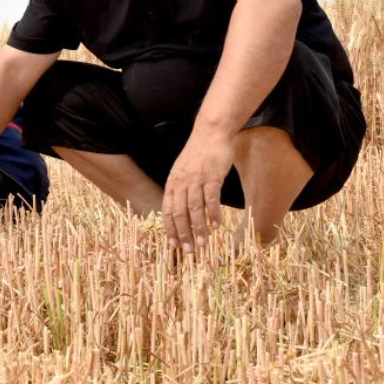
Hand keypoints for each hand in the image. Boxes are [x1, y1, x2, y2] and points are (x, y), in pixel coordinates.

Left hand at [162, 128, 232, 251]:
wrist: (211, 132)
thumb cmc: (198, 153)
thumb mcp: (183, 171)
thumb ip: (181, 188)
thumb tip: (181, 210)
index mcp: (173, 183)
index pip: (167, 210)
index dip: (169, 229)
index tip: (172, 245)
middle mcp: (181, 182)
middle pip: (179, 213)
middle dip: (183, 234)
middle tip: (188, 251)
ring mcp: (196, 179)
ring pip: (194, 209)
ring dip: (198, 229)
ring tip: (203, 244)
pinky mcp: (212, 176)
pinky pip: (211, 199)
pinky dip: (213, 214)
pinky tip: (216, 226)